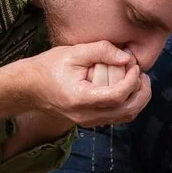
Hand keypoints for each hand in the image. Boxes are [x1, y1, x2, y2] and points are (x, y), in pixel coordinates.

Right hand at [30, 42, 150, 126]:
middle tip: (141, 73)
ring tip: (137, 79)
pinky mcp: (91, 121)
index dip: (132, 80)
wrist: (29, 87)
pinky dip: (128, 103)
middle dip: (142, 92)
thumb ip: (101, 51)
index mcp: (81, 98)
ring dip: (138, 99)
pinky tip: (126, 86)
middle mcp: (86, 115)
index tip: (134, 65)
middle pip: (127, 111)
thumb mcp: (73, 52)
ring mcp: (89, 122)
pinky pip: (117, 117)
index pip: (117, 96)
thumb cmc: (49, 67)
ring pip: (125, 117)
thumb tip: (126, 57)